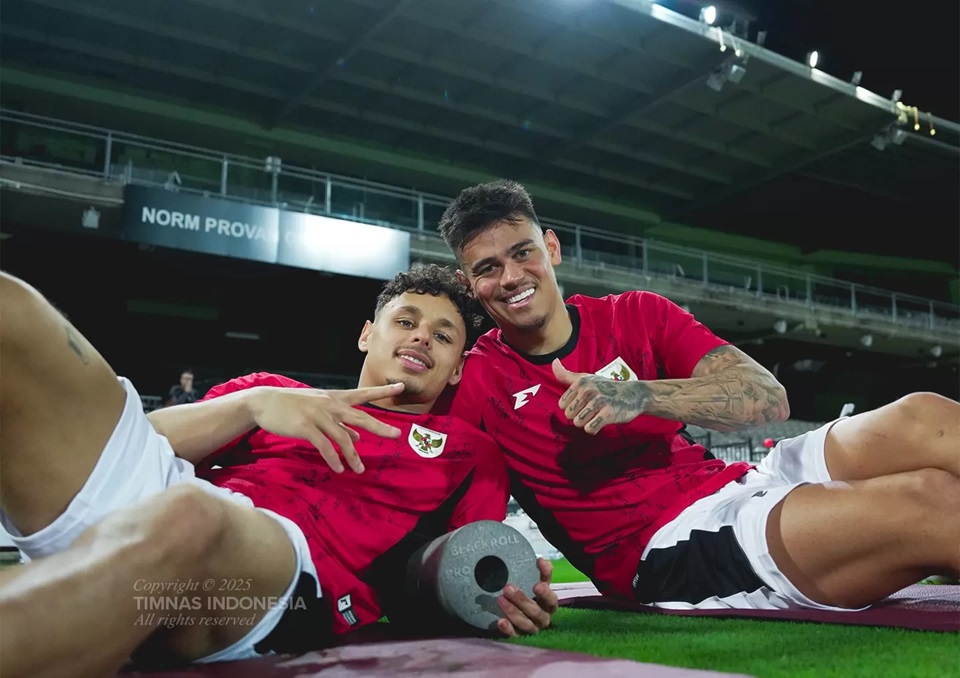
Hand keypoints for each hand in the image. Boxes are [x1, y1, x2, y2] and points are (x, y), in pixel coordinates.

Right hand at [248, 383, 404, 473]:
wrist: (265, 402)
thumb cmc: (294, 406)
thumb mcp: (319, 410)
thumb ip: (340, 423)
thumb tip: (357, 437)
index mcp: (335, 398)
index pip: (364, 393)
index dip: (383, 391)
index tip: (402, 386)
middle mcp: (331, 405)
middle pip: (361, 417)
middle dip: (380, 427)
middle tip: (397, 435)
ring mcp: (318, 415)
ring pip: (343, 438)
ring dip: (352, 456)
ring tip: (359, 470)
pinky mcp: (305, 427)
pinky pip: (324, 446)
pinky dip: (333, 459)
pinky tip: (338, 468)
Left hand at [496, 558, 558, 636]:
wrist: (522, 610)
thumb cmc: (533, 594)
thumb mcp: (540, 582)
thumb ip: (543, 572)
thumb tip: (542, 560)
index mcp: (549, 605)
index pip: (551, 600)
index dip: (545, 594)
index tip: (537, 585)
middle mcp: (543, 619)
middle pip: (536, 613)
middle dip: (522, 600)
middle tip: (507, 588)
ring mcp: (532, 629)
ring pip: (526, 624)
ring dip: (513, 612)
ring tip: (501, 599)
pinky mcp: (520, 637)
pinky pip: (515, 636)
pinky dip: (508, 629)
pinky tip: (500, 621)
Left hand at [553, 359, 642, 434]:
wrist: (634, 394)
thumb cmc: (606, 387)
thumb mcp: (586, 378)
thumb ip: (566, 375)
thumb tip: (554, 362)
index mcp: (580, 382)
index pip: (562, 405)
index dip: (572, 407)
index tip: (584, 402)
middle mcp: (588, 390)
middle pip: (569, 415)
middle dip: (579, 415)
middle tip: (592, 409)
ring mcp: (598, 402)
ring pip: (578, 423)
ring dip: (587, 422)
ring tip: (597, 414)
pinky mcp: (608, 414)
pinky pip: (590, 429)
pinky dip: (594, 428)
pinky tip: (602, 421)